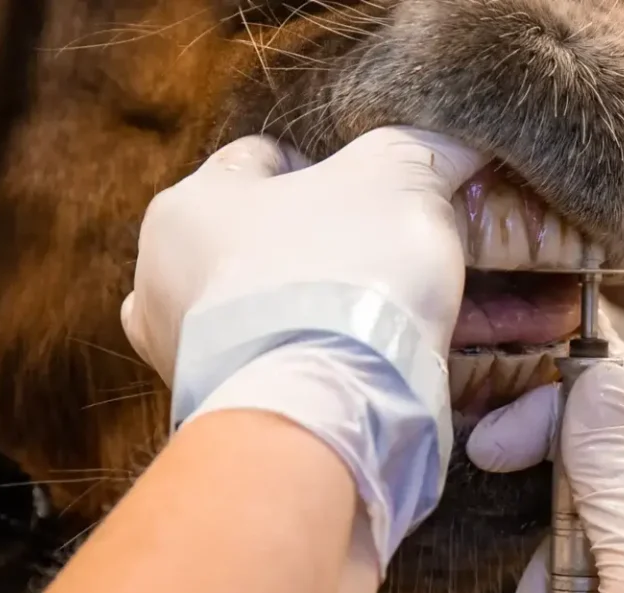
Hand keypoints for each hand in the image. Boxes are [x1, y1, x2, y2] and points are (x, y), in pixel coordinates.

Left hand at [120, 127, 485, 566]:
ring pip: (269, 313)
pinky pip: (278, 373)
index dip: (327, 165)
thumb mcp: (400, 175)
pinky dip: (318, 366)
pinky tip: (371, 366)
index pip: (261, 159)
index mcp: (188, 205)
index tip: (375, 187)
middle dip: (322, 246)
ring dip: (321, 312)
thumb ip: (426, 151)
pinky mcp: (218, 417)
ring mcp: (183, 358)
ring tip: (389, 317)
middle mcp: (164, 282)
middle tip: (388, 254)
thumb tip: (459, 143)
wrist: (325, 410)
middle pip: (261, 241)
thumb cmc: (346, 270)